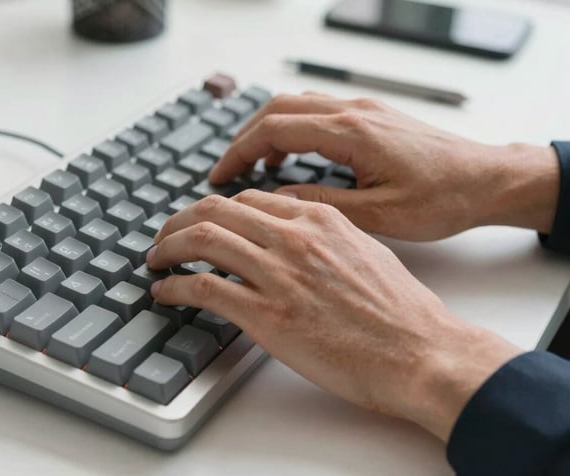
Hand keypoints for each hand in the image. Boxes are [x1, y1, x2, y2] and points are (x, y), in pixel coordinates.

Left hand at [147, 190, 520, 439]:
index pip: (248, 200)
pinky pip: (202, 287)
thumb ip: (323, 237)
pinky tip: (164, 292)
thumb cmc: (400, 311)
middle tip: (165, 237)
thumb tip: (291, 240)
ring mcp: (278, 274)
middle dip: (179, 220)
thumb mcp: (364, 251)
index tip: (202, 223)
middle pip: (216, 210)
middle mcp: (294, 237)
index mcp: (318, 218)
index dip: (216, 209)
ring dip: (167, 248)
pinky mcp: (267, 314)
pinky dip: (173, 286)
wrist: (421, 352)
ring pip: (202, 238)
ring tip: (155, 260)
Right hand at [209, 93, 558, 239]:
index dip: (239, 152)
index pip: (275, 129)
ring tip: (249, 169)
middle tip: (224, 172)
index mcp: (352, 133)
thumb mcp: (379, 215)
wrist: (487, 179)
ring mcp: (363, 110)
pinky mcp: (370, 117)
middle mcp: (354, 113)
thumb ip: (322, 204)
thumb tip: (276, 202)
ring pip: (295, 106)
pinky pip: (316, 113)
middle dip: (243, 139)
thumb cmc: (443, 198)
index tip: (218, 177)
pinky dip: (291, 131)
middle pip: (277, 108)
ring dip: (266, 132)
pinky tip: (288, 161)